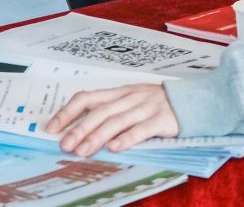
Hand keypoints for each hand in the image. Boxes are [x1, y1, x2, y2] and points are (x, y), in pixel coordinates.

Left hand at [48, 83, 179, 155]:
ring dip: (97, 137)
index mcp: (118, 92)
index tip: (52, 128)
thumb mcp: (130, 99)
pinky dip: (127, 138)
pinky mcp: (161, 120)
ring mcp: (145, 108)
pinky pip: (141, 129)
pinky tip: (115, 148)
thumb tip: (80, 128)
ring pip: (117, 121)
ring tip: (83, 151)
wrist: (192, 100)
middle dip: (79, 129)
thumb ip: (110, 109)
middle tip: (64, 145)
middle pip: (100, 112)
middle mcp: (129, 98)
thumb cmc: (155, 104)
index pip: (87, 98)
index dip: (68, 112)